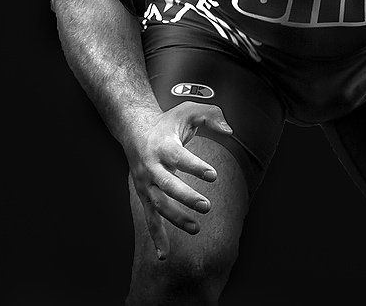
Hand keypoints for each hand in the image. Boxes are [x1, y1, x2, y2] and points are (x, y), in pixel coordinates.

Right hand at [125, 101, 232, 259]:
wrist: (135, 130)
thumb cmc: (168, 122)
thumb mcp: (189, 109)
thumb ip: (212, 116)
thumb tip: (231, 131)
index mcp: (162, 145)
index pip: (179, 156)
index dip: (195, 166)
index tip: (213, 175)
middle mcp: (150, 166)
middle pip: (166, 184)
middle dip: (185, 197)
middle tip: (207, 206)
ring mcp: (145, 183)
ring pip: (158, 205)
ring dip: (175, 218)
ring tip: (196, 228)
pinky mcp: (144, 195)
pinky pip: (150, 219)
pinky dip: (156, 237)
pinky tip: (164, 256)